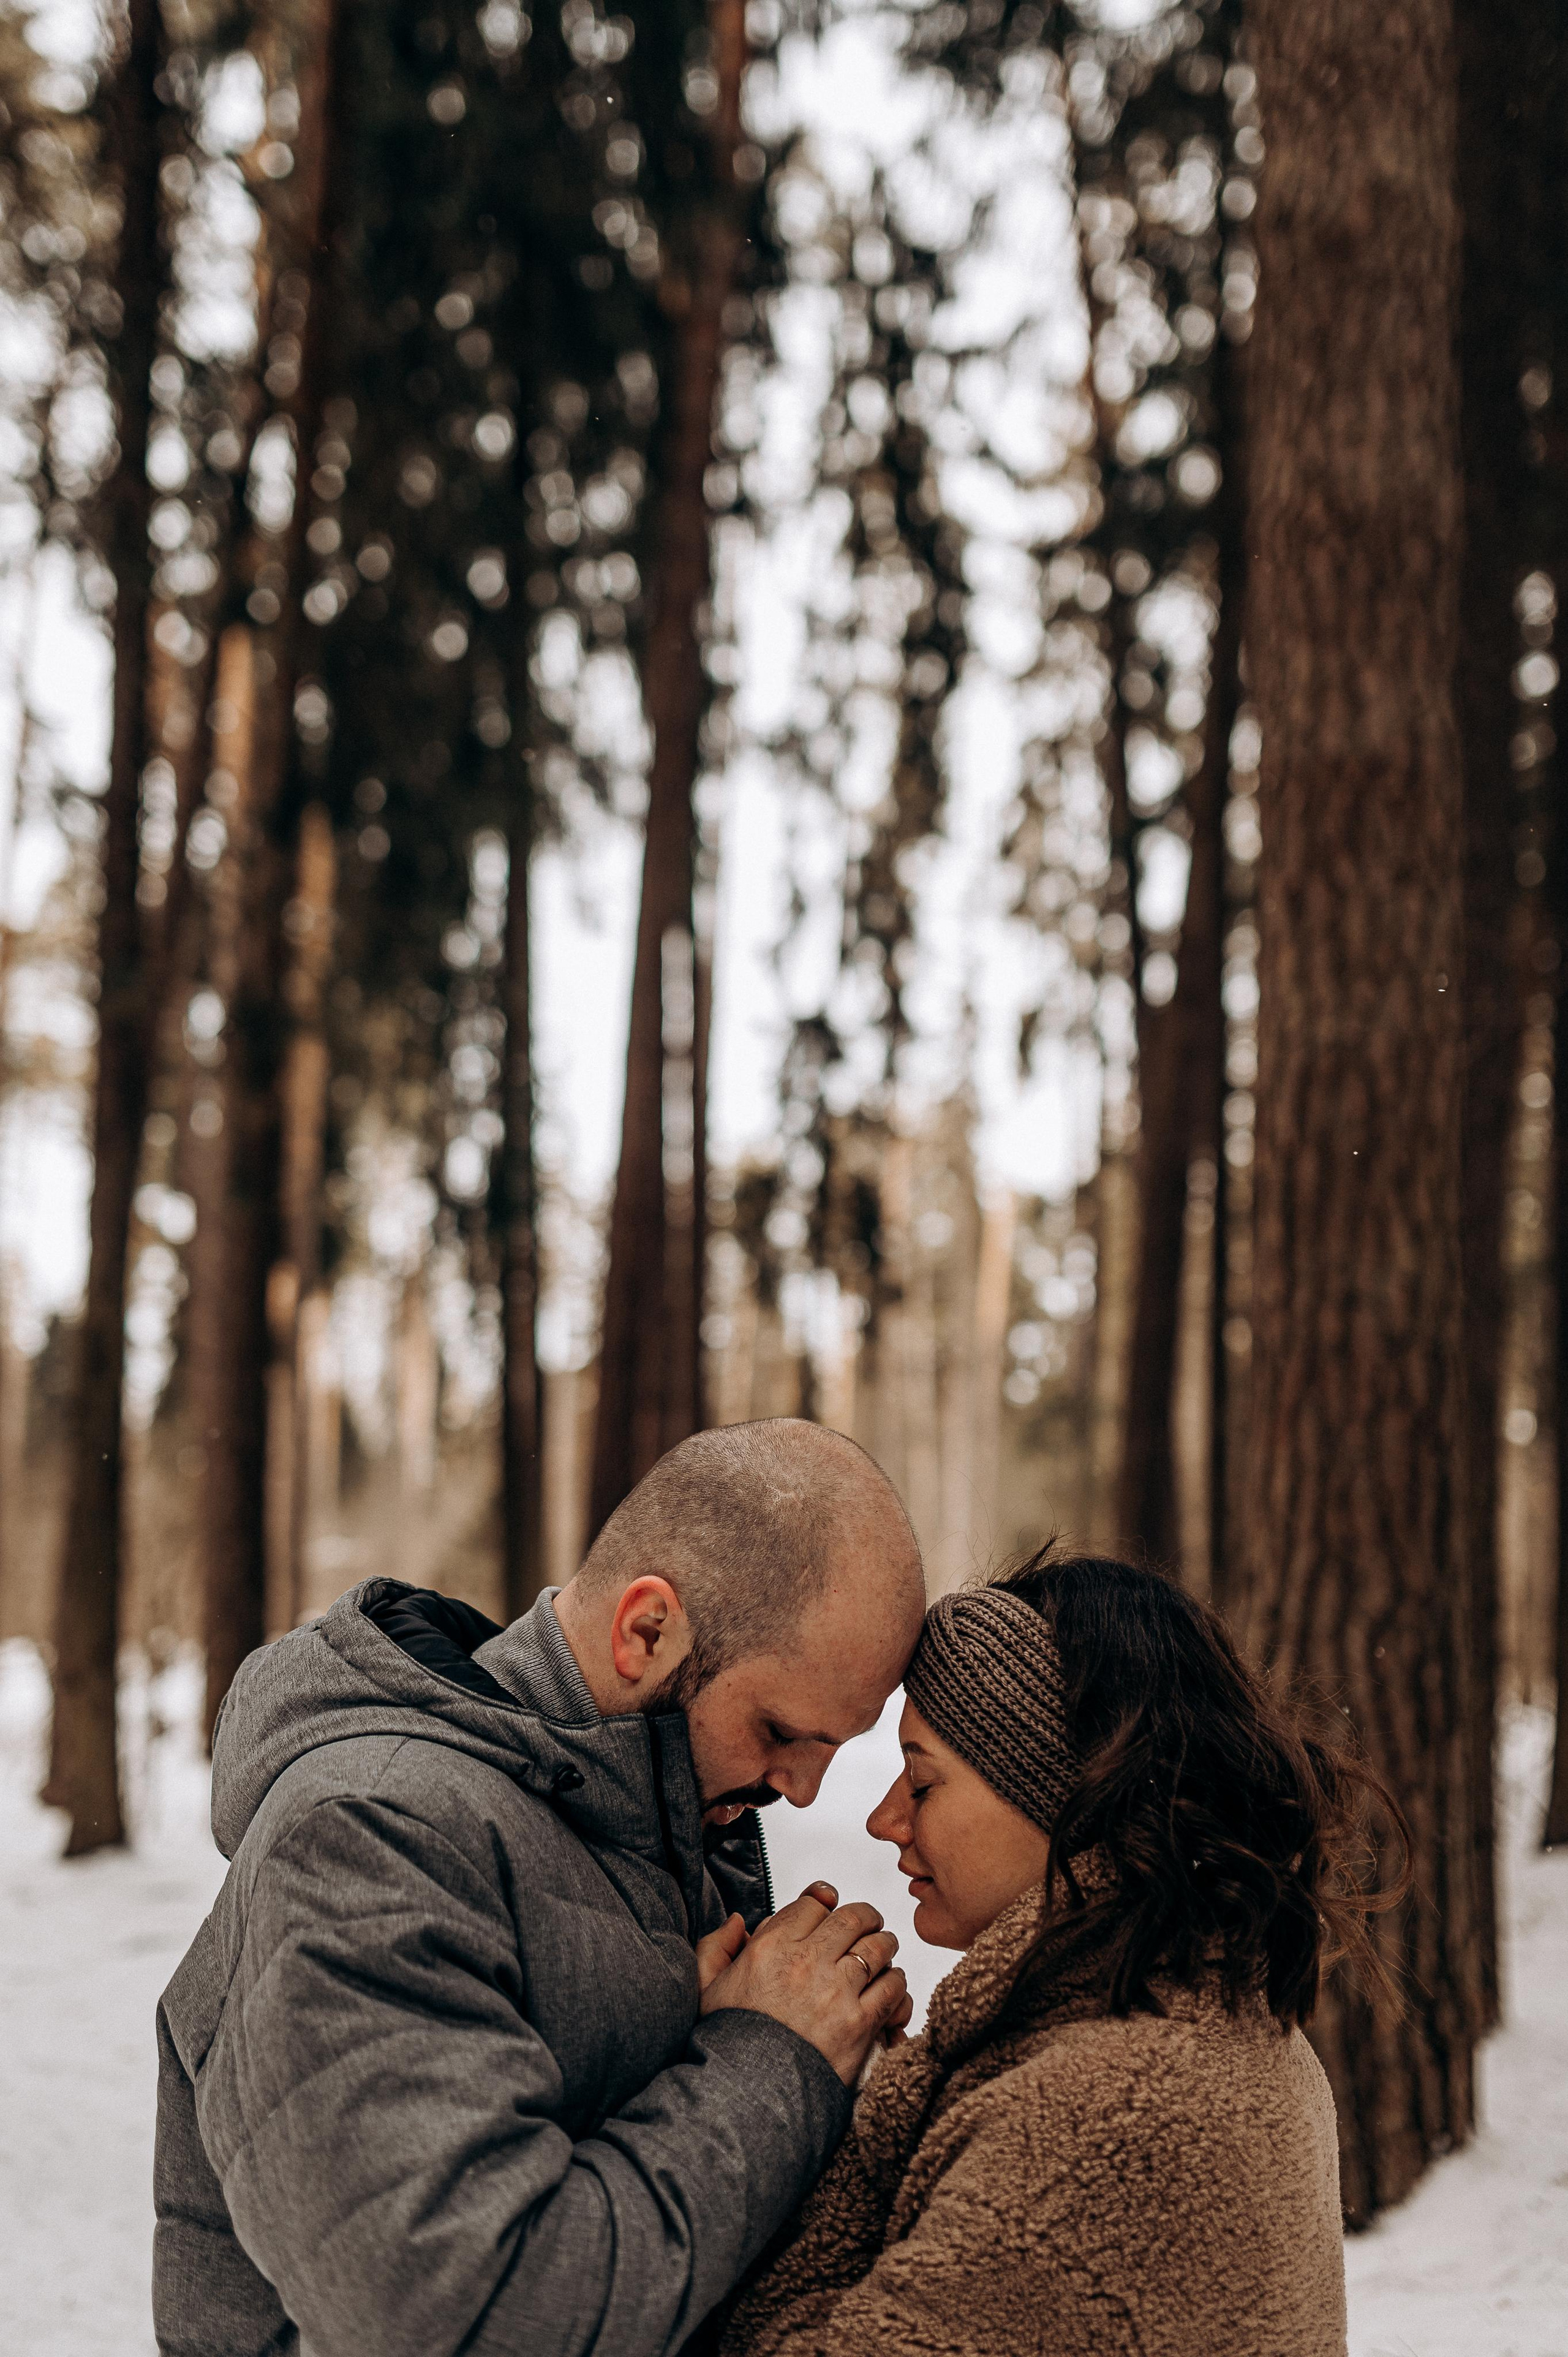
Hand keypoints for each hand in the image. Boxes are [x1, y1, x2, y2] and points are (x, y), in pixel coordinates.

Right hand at [700, 1879, 907, 2086]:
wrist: (747, 2098)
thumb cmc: (726, 2044)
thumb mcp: (706, 1991)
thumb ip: (715, 1948)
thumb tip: (738, 1920)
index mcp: (769, 1947)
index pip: (813, 1904)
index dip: (825, 1905)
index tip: (831, 1912)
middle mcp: (805, 1962)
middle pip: (852, 1918)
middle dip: (865, 1918)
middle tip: (869, 1926)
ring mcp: (835, 1992)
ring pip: (879, 1947)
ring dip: (884, 1947)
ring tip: (883, 1954)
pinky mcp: (859, 2024)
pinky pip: (892, 1987)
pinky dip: (896, 1983)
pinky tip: (890, 1988)